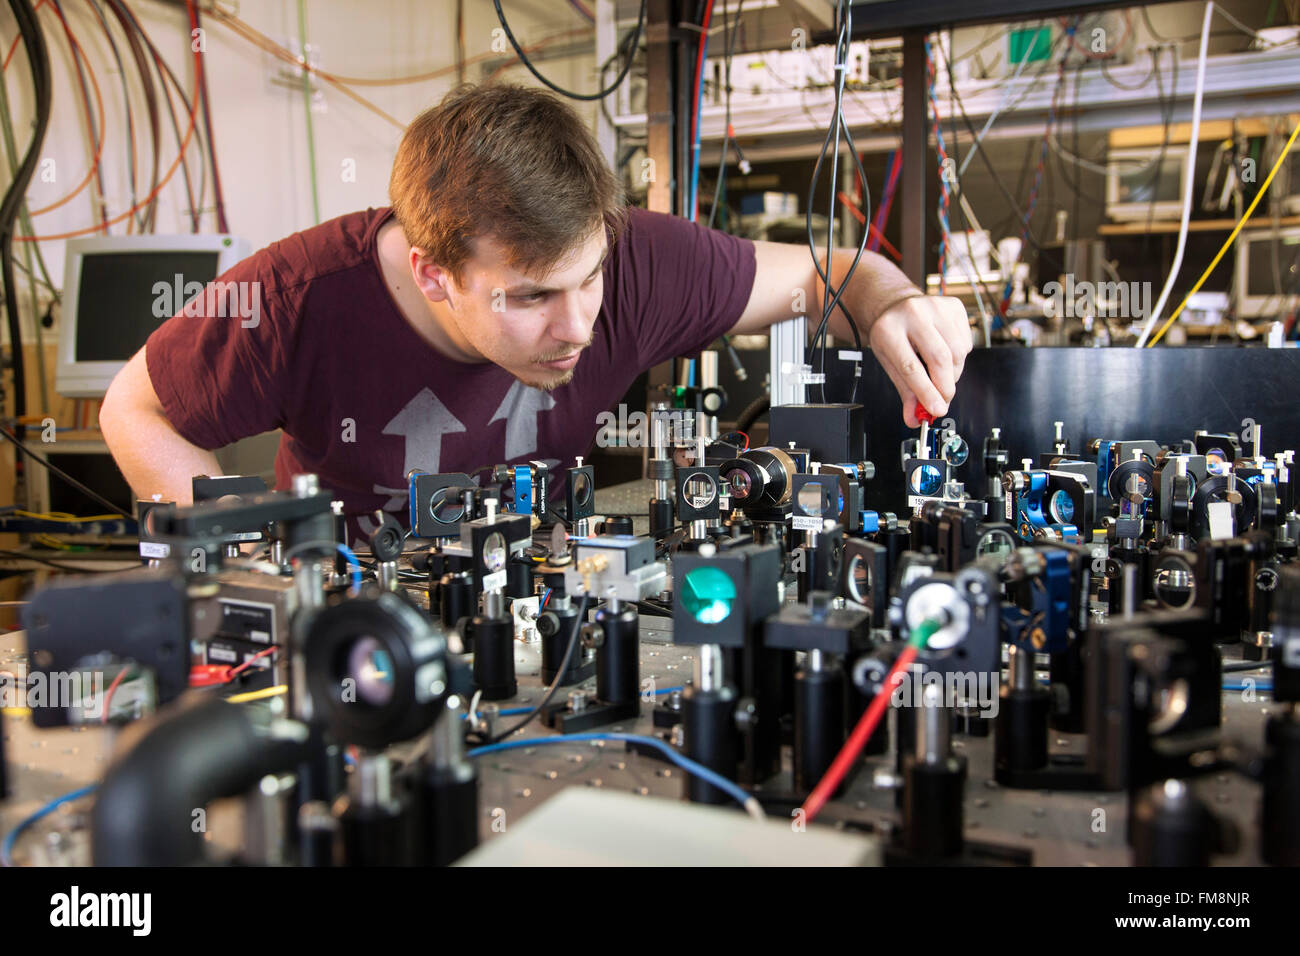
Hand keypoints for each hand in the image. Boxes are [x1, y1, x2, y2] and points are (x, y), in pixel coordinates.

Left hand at [867, 294, 971, 427]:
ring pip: (957, 352)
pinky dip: (959, 358)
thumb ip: (905, 391)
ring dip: (953, 374)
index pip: (911, 367)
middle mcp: (912, 313)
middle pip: (939, 359)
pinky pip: (966, 343)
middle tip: (943, 401)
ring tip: (940, 375)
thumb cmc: (892, 335)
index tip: (936, 410)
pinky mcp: (954, 306)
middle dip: (945, 387)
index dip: (926, 392)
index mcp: (889, 329)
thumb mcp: (890, 362)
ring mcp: (936, 306)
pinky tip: (946, 354)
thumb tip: (915, 418)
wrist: (897, 307)